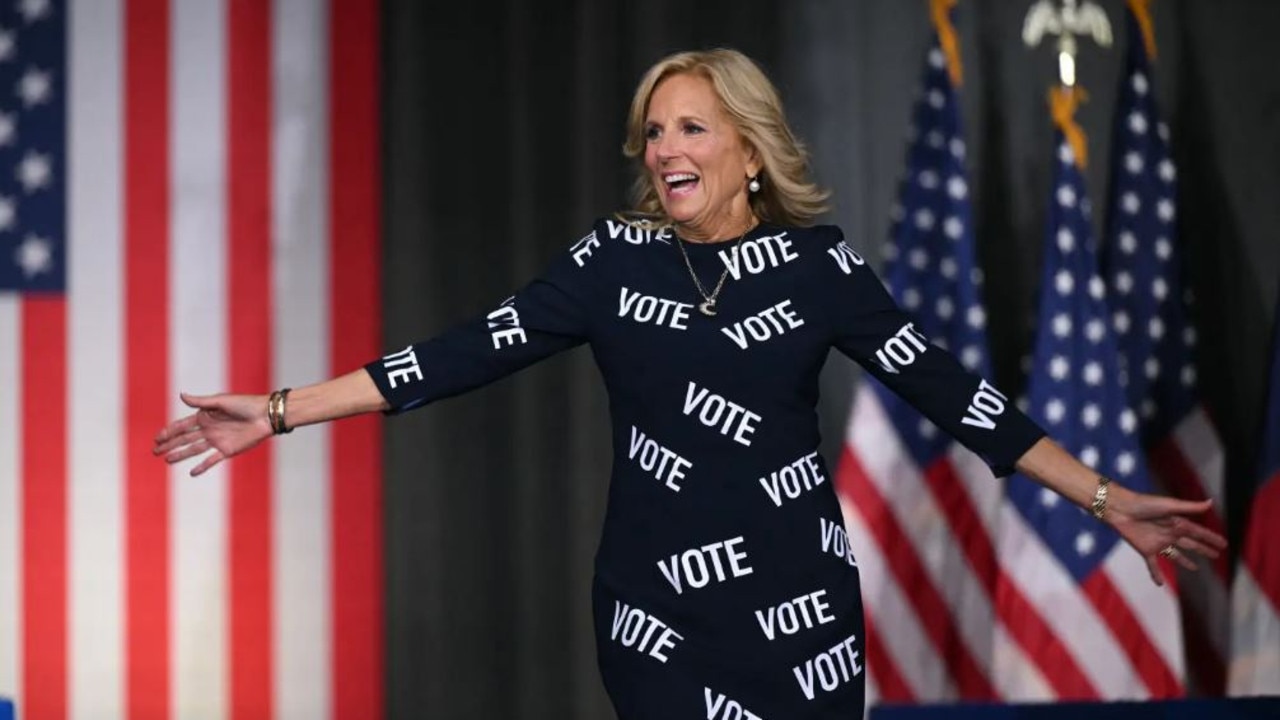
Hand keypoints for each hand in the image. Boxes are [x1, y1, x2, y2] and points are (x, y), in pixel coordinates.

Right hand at [153, 392, 273, 475]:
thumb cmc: (245, 404)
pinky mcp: (227, 450)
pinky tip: (192, 472)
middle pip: (185, 439)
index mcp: (205, 416)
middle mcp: (209, 429)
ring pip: (194, 450)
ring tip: (167, 460)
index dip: (169, 431)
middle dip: (169, 444)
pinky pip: (212, 460)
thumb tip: (180, 395)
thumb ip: (201, 402)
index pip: (182, 425)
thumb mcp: (221, 401)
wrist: (266, 416)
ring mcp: (217, 440)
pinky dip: (202, 466)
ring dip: (180, 455)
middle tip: (154, 451)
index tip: (156, 438)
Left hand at [1106, 484, 1226, 585]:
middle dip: (1203, 550)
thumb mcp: (1169, 505)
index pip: (1199, 533)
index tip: (1224, 545)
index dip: (1211, 539)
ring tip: (1194, 568)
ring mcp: (1158, 543)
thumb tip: (1211, 502)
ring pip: (1175, 555)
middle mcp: (1170, 533)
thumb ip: (1190, 507)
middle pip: (1191, 544)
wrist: (1120, 509)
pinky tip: (1160, 584)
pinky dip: (1156, 575)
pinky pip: (1153, 565)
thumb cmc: (1144, 504)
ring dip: (1185, 561)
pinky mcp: (1146, 550)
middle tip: (1216, 556)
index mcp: (1178, 523)